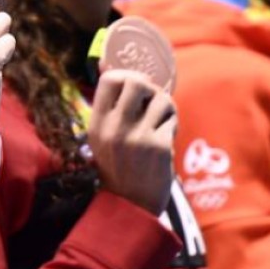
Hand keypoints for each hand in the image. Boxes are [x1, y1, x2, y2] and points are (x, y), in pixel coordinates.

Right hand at [87, 69, 176, 214]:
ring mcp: (137, 136)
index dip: (126, 75)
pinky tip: (166, 139)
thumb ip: (108, 104)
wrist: (131, 206)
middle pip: (136, 80)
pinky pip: (171, 119)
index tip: (136, 87)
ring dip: (166, 107)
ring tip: (162, 121)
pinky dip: (172, 125)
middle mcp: (114, 128)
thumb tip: (105, 62)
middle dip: (150, 86)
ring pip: (161, 98)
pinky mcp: (158, 146)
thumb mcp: (103, 136)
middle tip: (152, 100)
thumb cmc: (119, 166)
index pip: (110, 79)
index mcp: (97, 123)